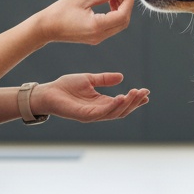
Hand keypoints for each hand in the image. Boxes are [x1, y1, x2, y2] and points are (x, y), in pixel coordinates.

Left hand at [31, 73, 148, 122]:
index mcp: (100, 103)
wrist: (48, 92)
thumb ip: (104, 79)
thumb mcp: (89, 79)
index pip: (121, 103)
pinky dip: (113, 106)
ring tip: (135, 93)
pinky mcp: (85, 116)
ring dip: (127, 104)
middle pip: (122, 110)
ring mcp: (92, 115)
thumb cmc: (65, 87)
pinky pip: (102, 112)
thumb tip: (121, 77)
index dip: (134, 99)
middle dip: (134, 102)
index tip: (146, 92)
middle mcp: (99, 111)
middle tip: (144, 93)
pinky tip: (121, 97)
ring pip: (115, 112)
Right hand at [33, 0, 136, 45]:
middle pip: (123, 22)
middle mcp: (100, 35)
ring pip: (118, 25)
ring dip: (120, 10)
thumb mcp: (82, 0)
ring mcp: (97, 38)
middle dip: (126, 6)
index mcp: (97, 26)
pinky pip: (110, 27)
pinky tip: (108, 4)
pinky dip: (113, 15)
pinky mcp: (94, 38)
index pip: (122, 15)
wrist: (46, 28)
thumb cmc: (59, 13)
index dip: (128, 2)